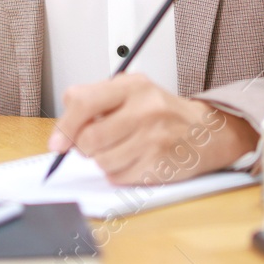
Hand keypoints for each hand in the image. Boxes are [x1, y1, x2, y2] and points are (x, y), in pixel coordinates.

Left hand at [47, 73, 258, 185]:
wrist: (205, 131)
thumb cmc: (160, 112)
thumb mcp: (130, 92)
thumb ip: (94, 103)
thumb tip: (59, 136)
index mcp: (132, 85)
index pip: (83, 102)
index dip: (64, 126)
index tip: (57, 143)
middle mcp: (144, 109)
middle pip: (89, 140)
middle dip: (84, 148)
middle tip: (95, 145)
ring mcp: (154, 138)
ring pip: (102, 162)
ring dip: (103, 162)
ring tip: (121, 150)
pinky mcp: (159, 164)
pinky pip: (119, 177)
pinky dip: (119, 173)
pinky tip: (134, 160)